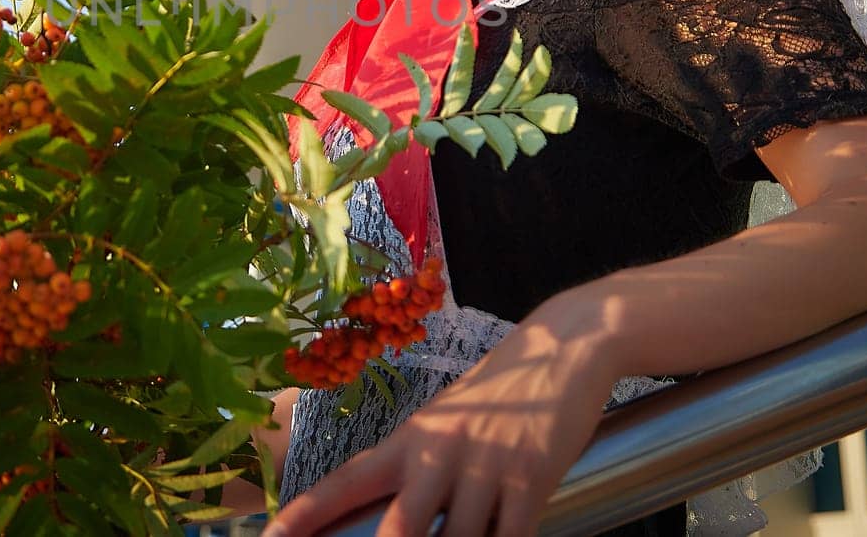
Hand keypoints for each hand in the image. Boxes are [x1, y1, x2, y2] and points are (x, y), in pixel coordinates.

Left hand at [265, 304, 619, 536]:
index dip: (304, 515)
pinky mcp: (531, 479)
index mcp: (410, 438)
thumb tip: (395, 523)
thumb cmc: (500, 392)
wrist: (562, 347)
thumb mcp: (446, 421)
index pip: (346, 482)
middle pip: (397, 531)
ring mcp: (485, 468)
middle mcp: (438, 453)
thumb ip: (418, 469)